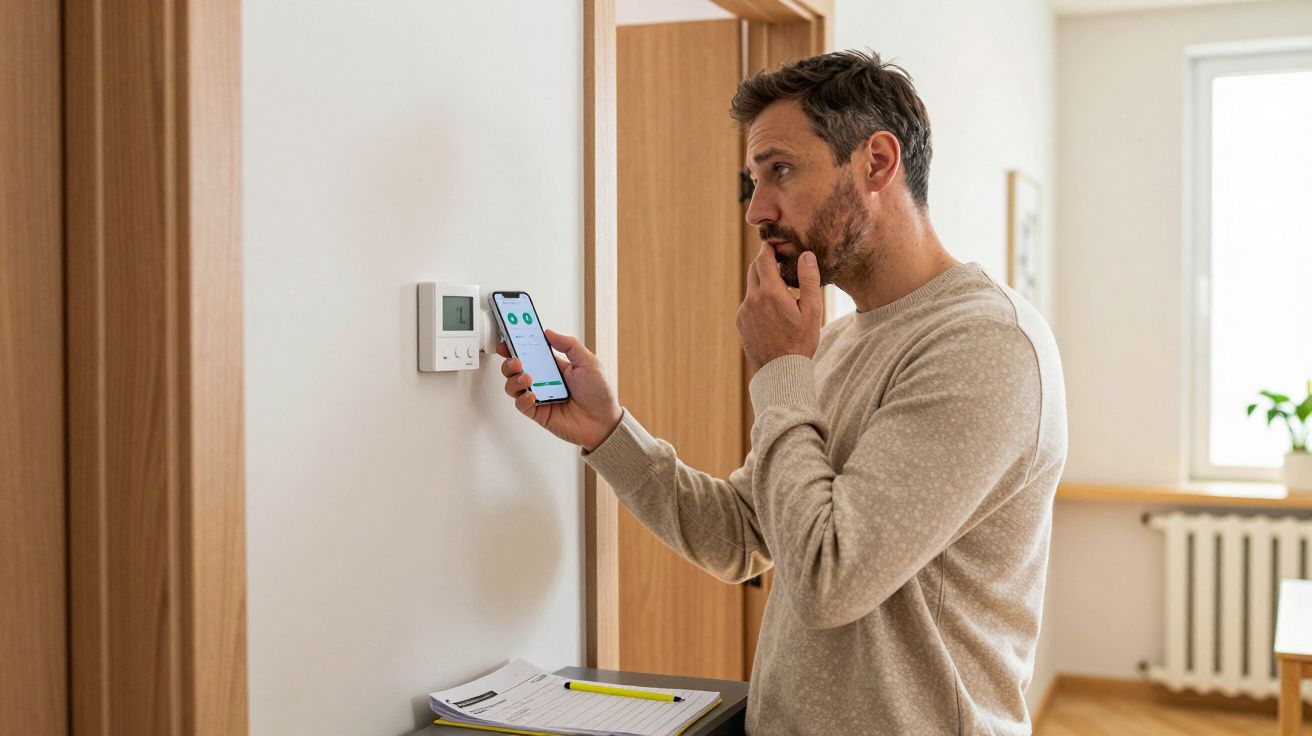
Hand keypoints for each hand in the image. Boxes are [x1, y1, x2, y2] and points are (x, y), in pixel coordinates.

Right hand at [498, 329, 622, 451]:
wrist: (603, 421)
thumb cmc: (600, 393)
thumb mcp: (588, 362)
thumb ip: (569, 345)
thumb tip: (549, 332)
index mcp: (554, 366)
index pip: (531, 352)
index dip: (518, 344)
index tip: (509, 336)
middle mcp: (544, 380)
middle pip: (516, 368)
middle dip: (509, 361)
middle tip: (515, 359)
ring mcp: (539, 396)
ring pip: (513, 385)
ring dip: (514, 379)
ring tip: (526, 378)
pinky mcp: (538, 412)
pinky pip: (521, 404)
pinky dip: (523, 399)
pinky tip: (533, 395)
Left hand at [736, 244, 822, 371]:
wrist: (780, 371)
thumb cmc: (801, 341)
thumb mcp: (812, 310)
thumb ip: (808, 280)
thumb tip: (806, 255)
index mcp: (770, 292)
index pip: (763, 258)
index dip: (769, 248)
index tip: (777, 244)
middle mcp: (752, 299)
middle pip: (754, 269)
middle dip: (766, 263)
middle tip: (782, 265)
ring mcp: (744, 311)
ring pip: (751, 287)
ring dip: (764, 284)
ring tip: (782, 293)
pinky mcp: (740, 322)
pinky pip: (749, 303)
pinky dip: (759, 300)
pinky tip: (773, 313)